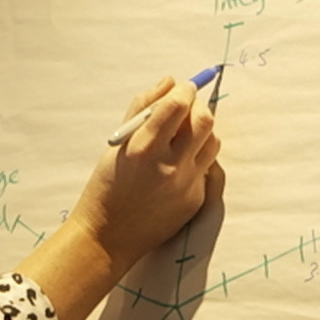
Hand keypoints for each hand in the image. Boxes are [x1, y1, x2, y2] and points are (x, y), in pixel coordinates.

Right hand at [66, 76, 222, 269]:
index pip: (177, 104)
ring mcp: (186, 185)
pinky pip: (207, 169)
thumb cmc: (106, 187)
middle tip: (186, 109)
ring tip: (182, 138)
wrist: (108, 237)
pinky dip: (195, 160)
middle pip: (204, 120)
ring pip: (213, 142)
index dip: (184, 90)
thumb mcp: (116, 145)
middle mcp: (169, 166)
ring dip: (201, 132)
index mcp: (143, 148)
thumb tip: (169, 81)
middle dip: (198, 107)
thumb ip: (141, 108)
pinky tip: (175, 168)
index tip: (182, 89)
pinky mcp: (196, 200)